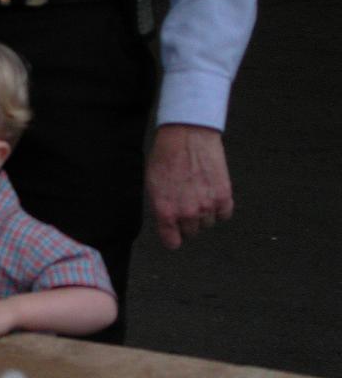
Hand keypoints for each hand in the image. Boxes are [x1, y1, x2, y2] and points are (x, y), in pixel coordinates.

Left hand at [145, 124, 232, 249]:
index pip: (172, 242)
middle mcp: (187, 213)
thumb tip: (167, 221)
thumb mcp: (152, 184)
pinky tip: (212, 194)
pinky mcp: (224, 196)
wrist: (187, 135)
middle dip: (188, 221)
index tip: (174, 234)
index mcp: (165, 212)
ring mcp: (207, 206)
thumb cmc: (166, 155)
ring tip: (199, 193)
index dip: (173, 237)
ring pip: (208, 223)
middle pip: (191, 232)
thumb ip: (160, 207)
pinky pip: (224, 214)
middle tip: (186, 203)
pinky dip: (220, 208)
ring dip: (204, 213)